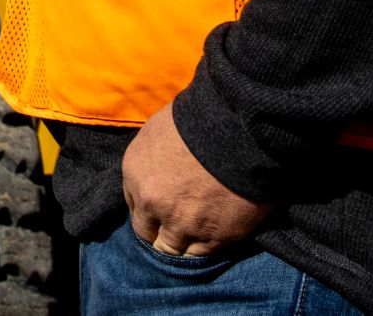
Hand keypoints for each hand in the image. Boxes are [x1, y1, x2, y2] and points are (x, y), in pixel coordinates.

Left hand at [123, 103, 270, 256]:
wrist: (238, 126)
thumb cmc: (200, 119)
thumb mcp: (159, 131)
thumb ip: (152, 162)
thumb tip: (158, 174)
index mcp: (135, 174)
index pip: (134, 208)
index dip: (149, 210)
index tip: (162, 208)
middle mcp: (152, 204)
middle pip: (149, 235)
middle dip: (160, 231)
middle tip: (178, 223)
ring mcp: (182, 224)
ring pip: (173, 250)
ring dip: (182, 243)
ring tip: (197, 230)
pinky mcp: (214, 236)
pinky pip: (202, 254)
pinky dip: (206, 245)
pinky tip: (214, 231)